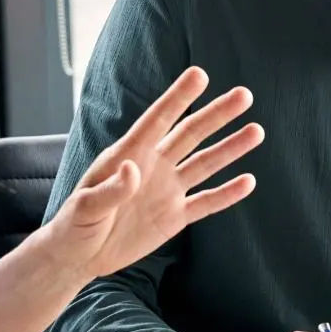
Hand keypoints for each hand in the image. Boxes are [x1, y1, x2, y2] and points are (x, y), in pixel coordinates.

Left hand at [46, 67, 263, 278]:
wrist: (79, 256)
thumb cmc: (74, 225)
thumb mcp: (84, 207)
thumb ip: (109, 190)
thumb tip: (133, 169)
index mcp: (128, 154)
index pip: (157, 120)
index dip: (178, 98)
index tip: (199, 75)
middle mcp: (154, 165)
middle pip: (191, 134)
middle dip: (217, 114)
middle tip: (244, 95)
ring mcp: (167, 190)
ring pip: (205, 163)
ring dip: (230, 148)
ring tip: (257, 131)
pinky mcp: (175, 216)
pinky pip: (206, 202)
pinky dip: (227, 193)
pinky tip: (248, 181)